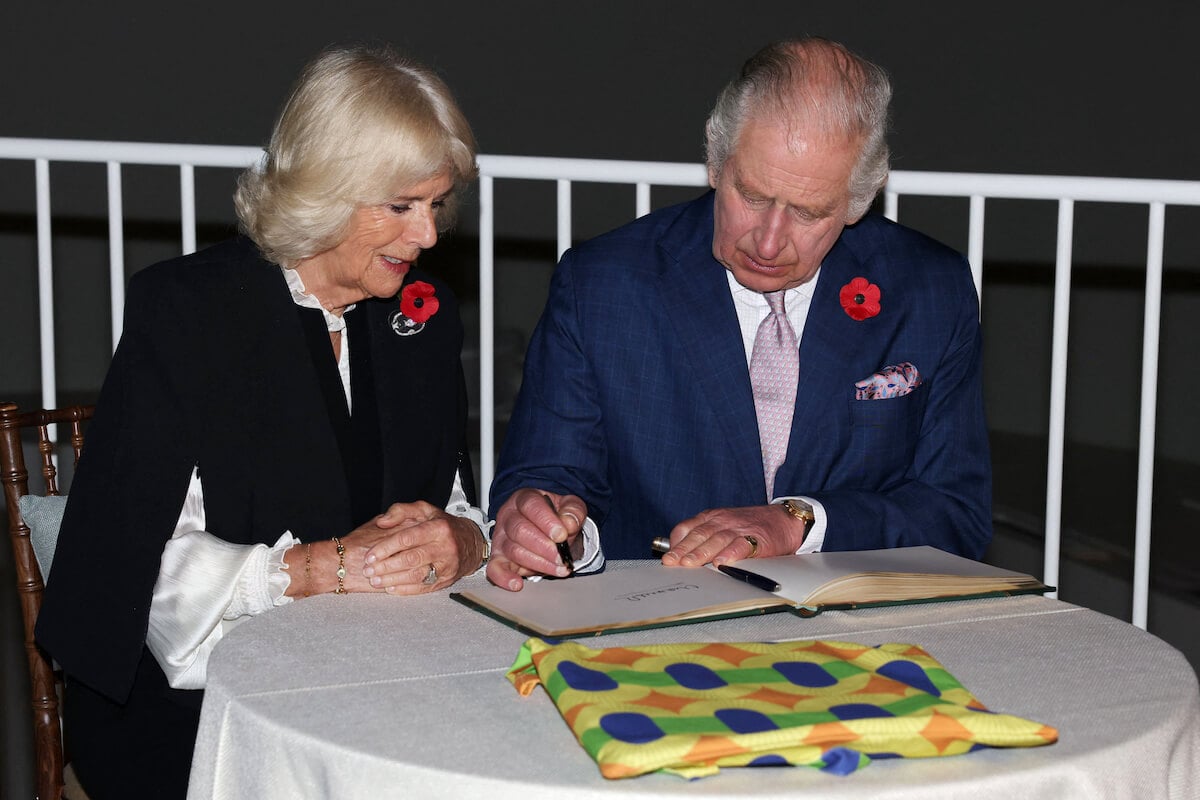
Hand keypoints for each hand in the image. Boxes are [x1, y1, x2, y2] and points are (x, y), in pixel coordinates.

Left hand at [355, 502, 485, 594]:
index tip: (370, 555)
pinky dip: (405, 590)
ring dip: (393, 579)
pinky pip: (423, 587)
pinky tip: (391, 588)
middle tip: (368, 570)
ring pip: (416, 575)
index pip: (407, 538)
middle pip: (410, 559)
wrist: (471, 542)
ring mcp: (447, 565)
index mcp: (438, 528)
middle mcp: (445, 547)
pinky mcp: (446, 580)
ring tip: (375, 581)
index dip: (386, 547)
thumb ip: (400, 511)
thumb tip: (382, 522)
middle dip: (386, 566)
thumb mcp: (424, 510)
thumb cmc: (442, 525)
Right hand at [487, 488, 586, 590]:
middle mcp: (509, 516)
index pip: (531, 505)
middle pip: (520, 530)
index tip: (561, 535)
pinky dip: (504, 578)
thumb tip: (569, 523)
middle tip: (562, 557)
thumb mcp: (569, 506)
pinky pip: (494, 568)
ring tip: (559, 568)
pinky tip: (517, 583)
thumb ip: (573, 511)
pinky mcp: (498, 557)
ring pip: (514, 551)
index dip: (546, 521)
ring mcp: (501, 537)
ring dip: (538, 563)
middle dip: (544, 547)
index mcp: (525, 498)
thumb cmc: (556, 517)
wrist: (548, 529)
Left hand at [660, 505, 806, 566]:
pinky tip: (721, 563)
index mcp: (712, 517)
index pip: (688, 527)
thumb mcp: (723, 524)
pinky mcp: (756, 539)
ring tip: (690, 564)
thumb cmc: (750, 526)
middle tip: (671, 562)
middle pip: (699, 534)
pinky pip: (741, 545)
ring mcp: (739, 529)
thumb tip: (680, 555)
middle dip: (683, 549)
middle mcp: (723, 521)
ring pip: (716, 539)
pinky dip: (730, 554)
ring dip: (701, 552)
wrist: (783, 520)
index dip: (677, 542)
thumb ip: (704, 537)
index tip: (668, 557)